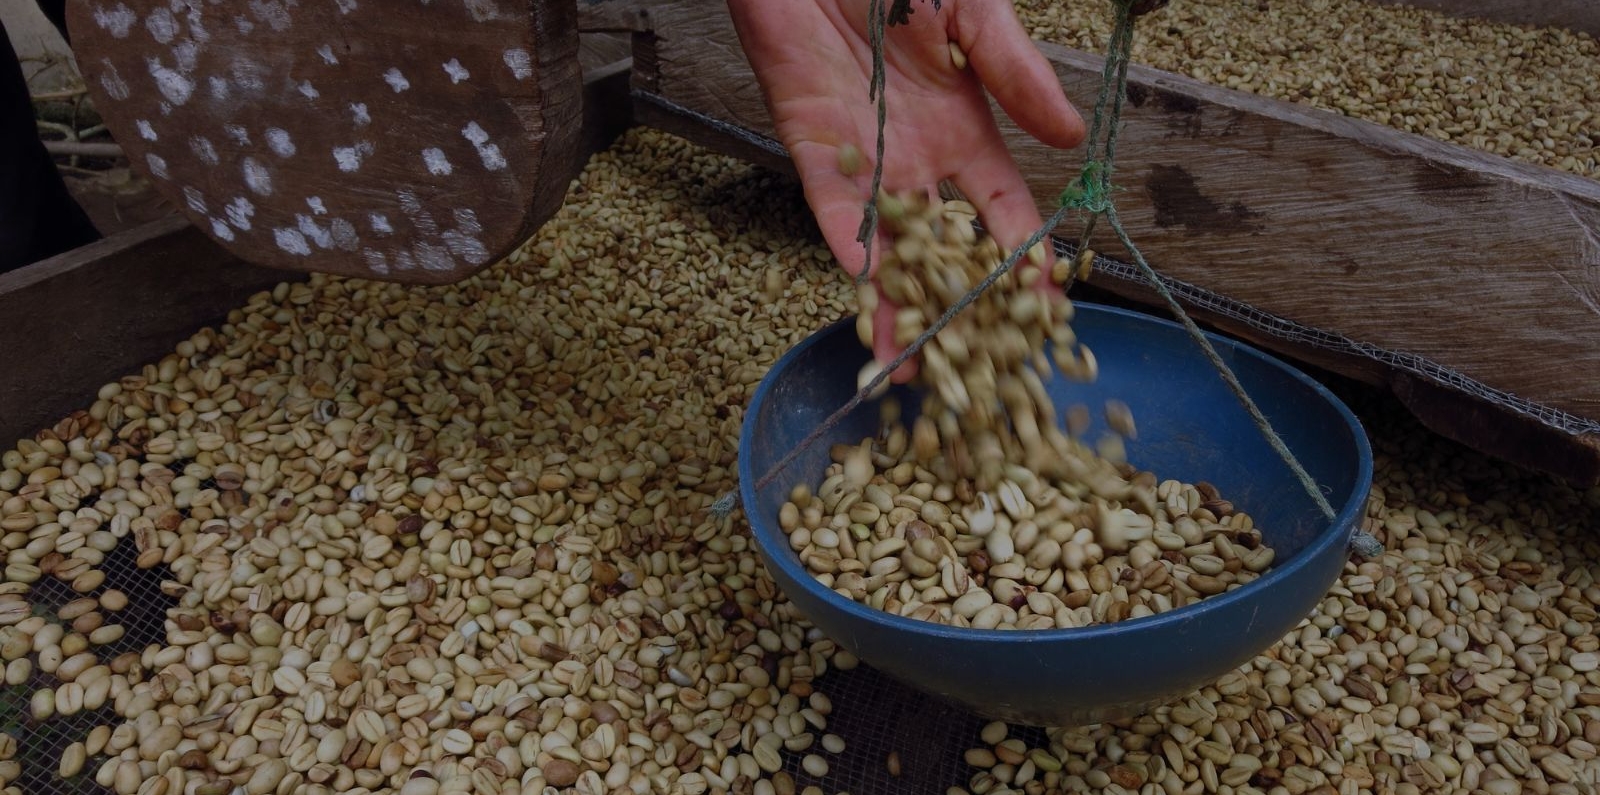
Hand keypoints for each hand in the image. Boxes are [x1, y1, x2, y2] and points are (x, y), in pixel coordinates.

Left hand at [728, 0, 1084, 381]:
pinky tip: (865, 295)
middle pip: (943, 251)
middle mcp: (916, 161)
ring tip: (908, 368)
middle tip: (976, 368)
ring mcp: (865, 162)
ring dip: (896, 307)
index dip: (1025, 262)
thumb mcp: (978, 15)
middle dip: (959, 310)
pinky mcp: (813, 150)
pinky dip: (850, 252)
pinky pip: (833, 214)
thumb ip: (1019, 75)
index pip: (1004, 214)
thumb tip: (1073, 135)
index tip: (1046, 313)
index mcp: (965, 134)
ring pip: (885, 250)